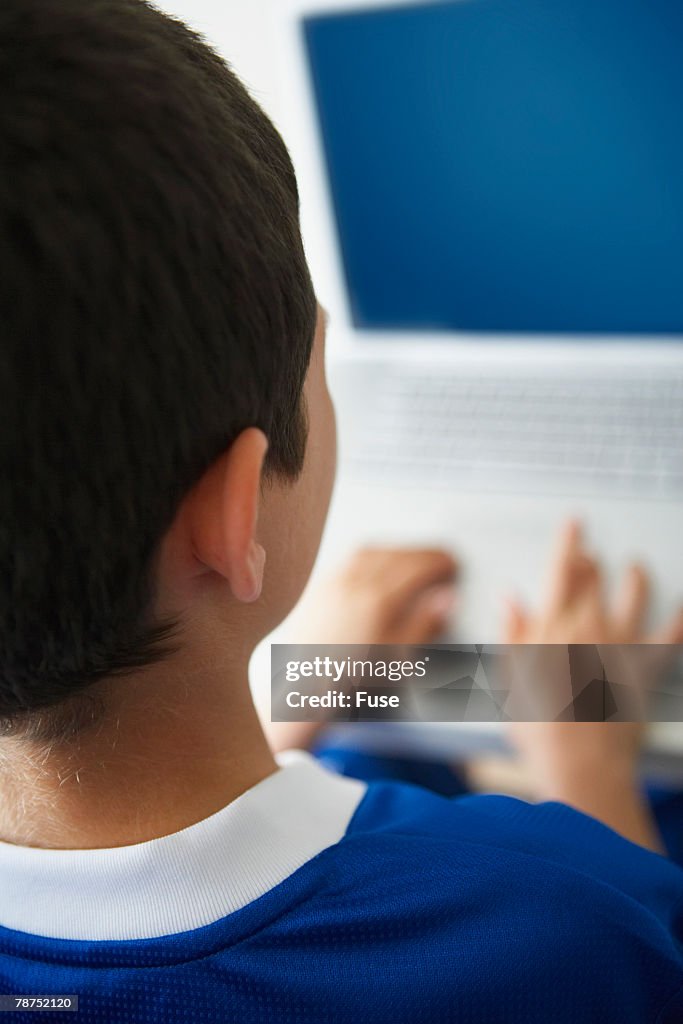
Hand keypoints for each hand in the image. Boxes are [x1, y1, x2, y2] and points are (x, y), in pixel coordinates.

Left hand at [266, 547, 456, 753]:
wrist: (301, 689)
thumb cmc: (350, 681)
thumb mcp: (398, 660)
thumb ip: (425, 625)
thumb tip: (447, 598)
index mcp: (379, 601)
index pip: (419, 566)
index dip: (441, 562)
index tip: (454, 563)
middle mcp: (354, 584)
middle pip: (398, 554)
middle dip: (423, 552)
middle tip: (440, 559)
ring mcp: (333, 583)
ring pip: (372, 550)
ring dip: (397, 549)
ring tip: (412, 559)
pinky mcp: (318, 588)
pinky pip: (349, 558)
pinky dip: (372, 554)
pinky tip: (378, 564)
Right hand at [503, 521, 682, 851]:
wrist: (579, 762)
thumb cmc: (540, 726)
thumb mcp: (510, 677)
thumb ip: (512, 632)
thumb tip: (511, 600)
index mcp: (553, 626)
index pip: (561, 569)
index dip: (568, 541)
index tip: (574, 524)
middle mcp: (590, 626)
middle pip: (595, 577)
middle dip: (593, 560)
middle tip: (592, 554)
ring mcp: (622, 645)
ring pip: (635, 594)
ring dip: (636, 576)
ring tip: (637, 567)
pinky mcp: (646, 667)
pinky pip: (670, 634)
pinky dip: (677, 618)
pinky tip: (680, 607)